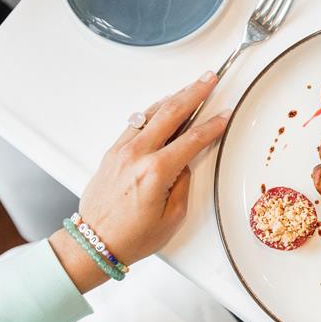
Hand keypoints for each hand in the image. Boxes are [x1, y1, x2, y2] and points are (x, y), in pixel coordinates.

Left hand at [49, 71, 230, 292]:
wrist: (95, 242)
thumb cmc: (132, 236)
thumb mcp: (173, 216)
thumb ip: (183, 182)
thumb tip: (186, 161)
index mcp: (156, 171)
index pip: (193, 139)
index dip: (213, 125)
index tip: (225, 115)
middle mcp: (136, 155)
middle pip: (171, 113)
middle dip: (194, 93)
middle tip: (209, 79)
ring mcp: (122, 150)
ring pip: (151, 113)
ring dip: (174, 97)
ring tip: (191, 87)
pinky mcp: (113, 152)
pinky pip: (136, 123)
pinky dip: (154, 111)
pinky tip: (164, 107)